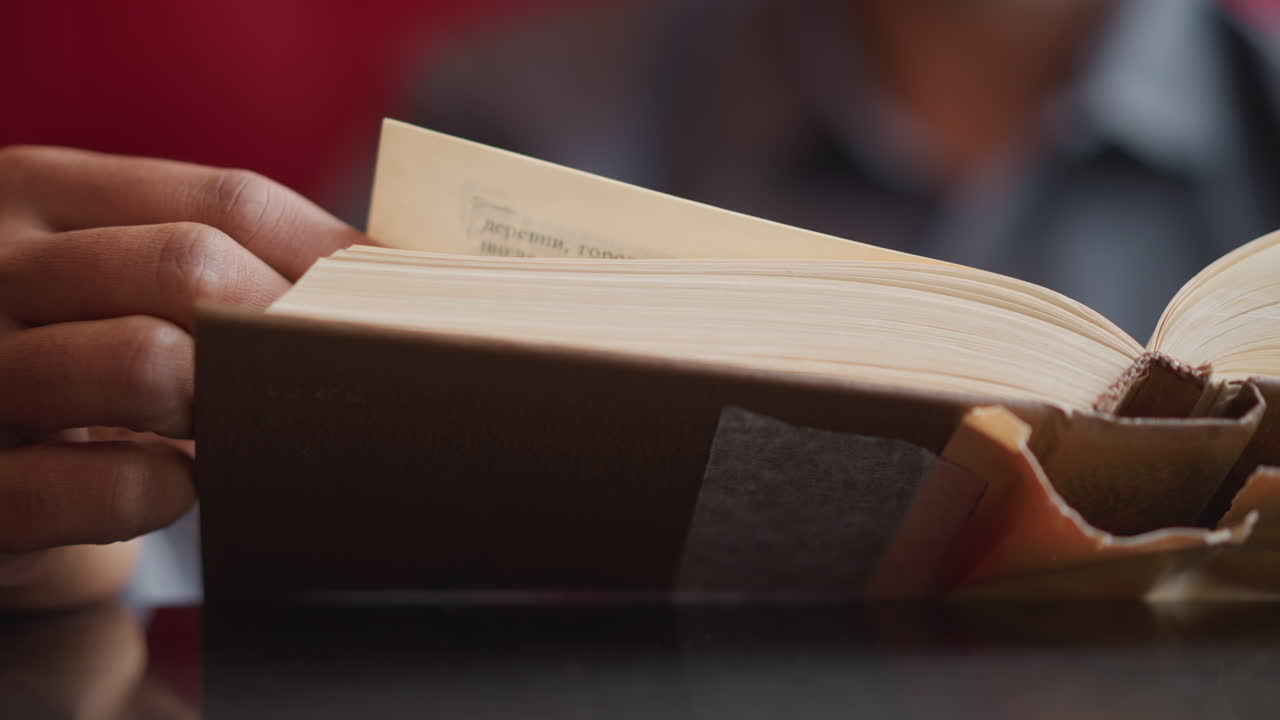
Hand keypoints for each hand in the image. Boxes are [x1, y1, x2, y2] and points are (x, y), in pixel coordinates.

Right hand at [0, 146, 362, 607]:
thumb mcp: (118, 291)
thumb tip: (402, 273)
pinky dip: (153, 490)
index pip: (226, 201)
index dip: (333, 256)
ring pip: (144, 358)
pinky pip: (81, 486)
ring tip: (253, 431)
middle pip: (193, 264)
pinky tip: (177, 489)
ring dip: (226, 403)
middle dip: (287, 331)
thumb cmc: (77, 377)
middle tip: (339, 381)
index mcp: (41, 193)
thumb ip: (219, 264)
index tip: (404, 305)